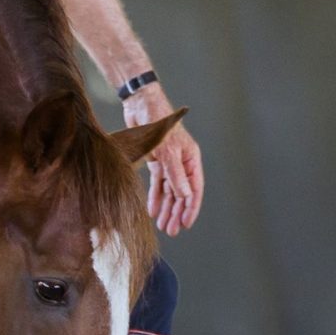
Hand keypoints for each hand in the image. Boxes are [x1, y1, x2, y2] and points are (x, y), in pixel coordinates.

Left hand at [123, 86, 203, 234]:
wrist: (140, 104)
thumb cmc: (159, 123)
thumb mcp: (167, 152)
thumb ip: (175, 175)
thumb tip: (185, 196)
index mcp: (191, 159)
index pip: (194, 189)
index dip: (190, 208)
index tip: (185, 224)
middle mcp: (182, 162)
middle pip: (182, 193)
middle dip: (177, 212)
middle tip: (171, 230)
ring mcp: (169, 162)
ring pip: (169, 190)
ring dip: (166, 207)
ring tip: (162, 225)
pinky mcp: (155, 160)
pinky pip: (157, 183)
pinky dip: (155, 196)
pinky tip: (152, 210)